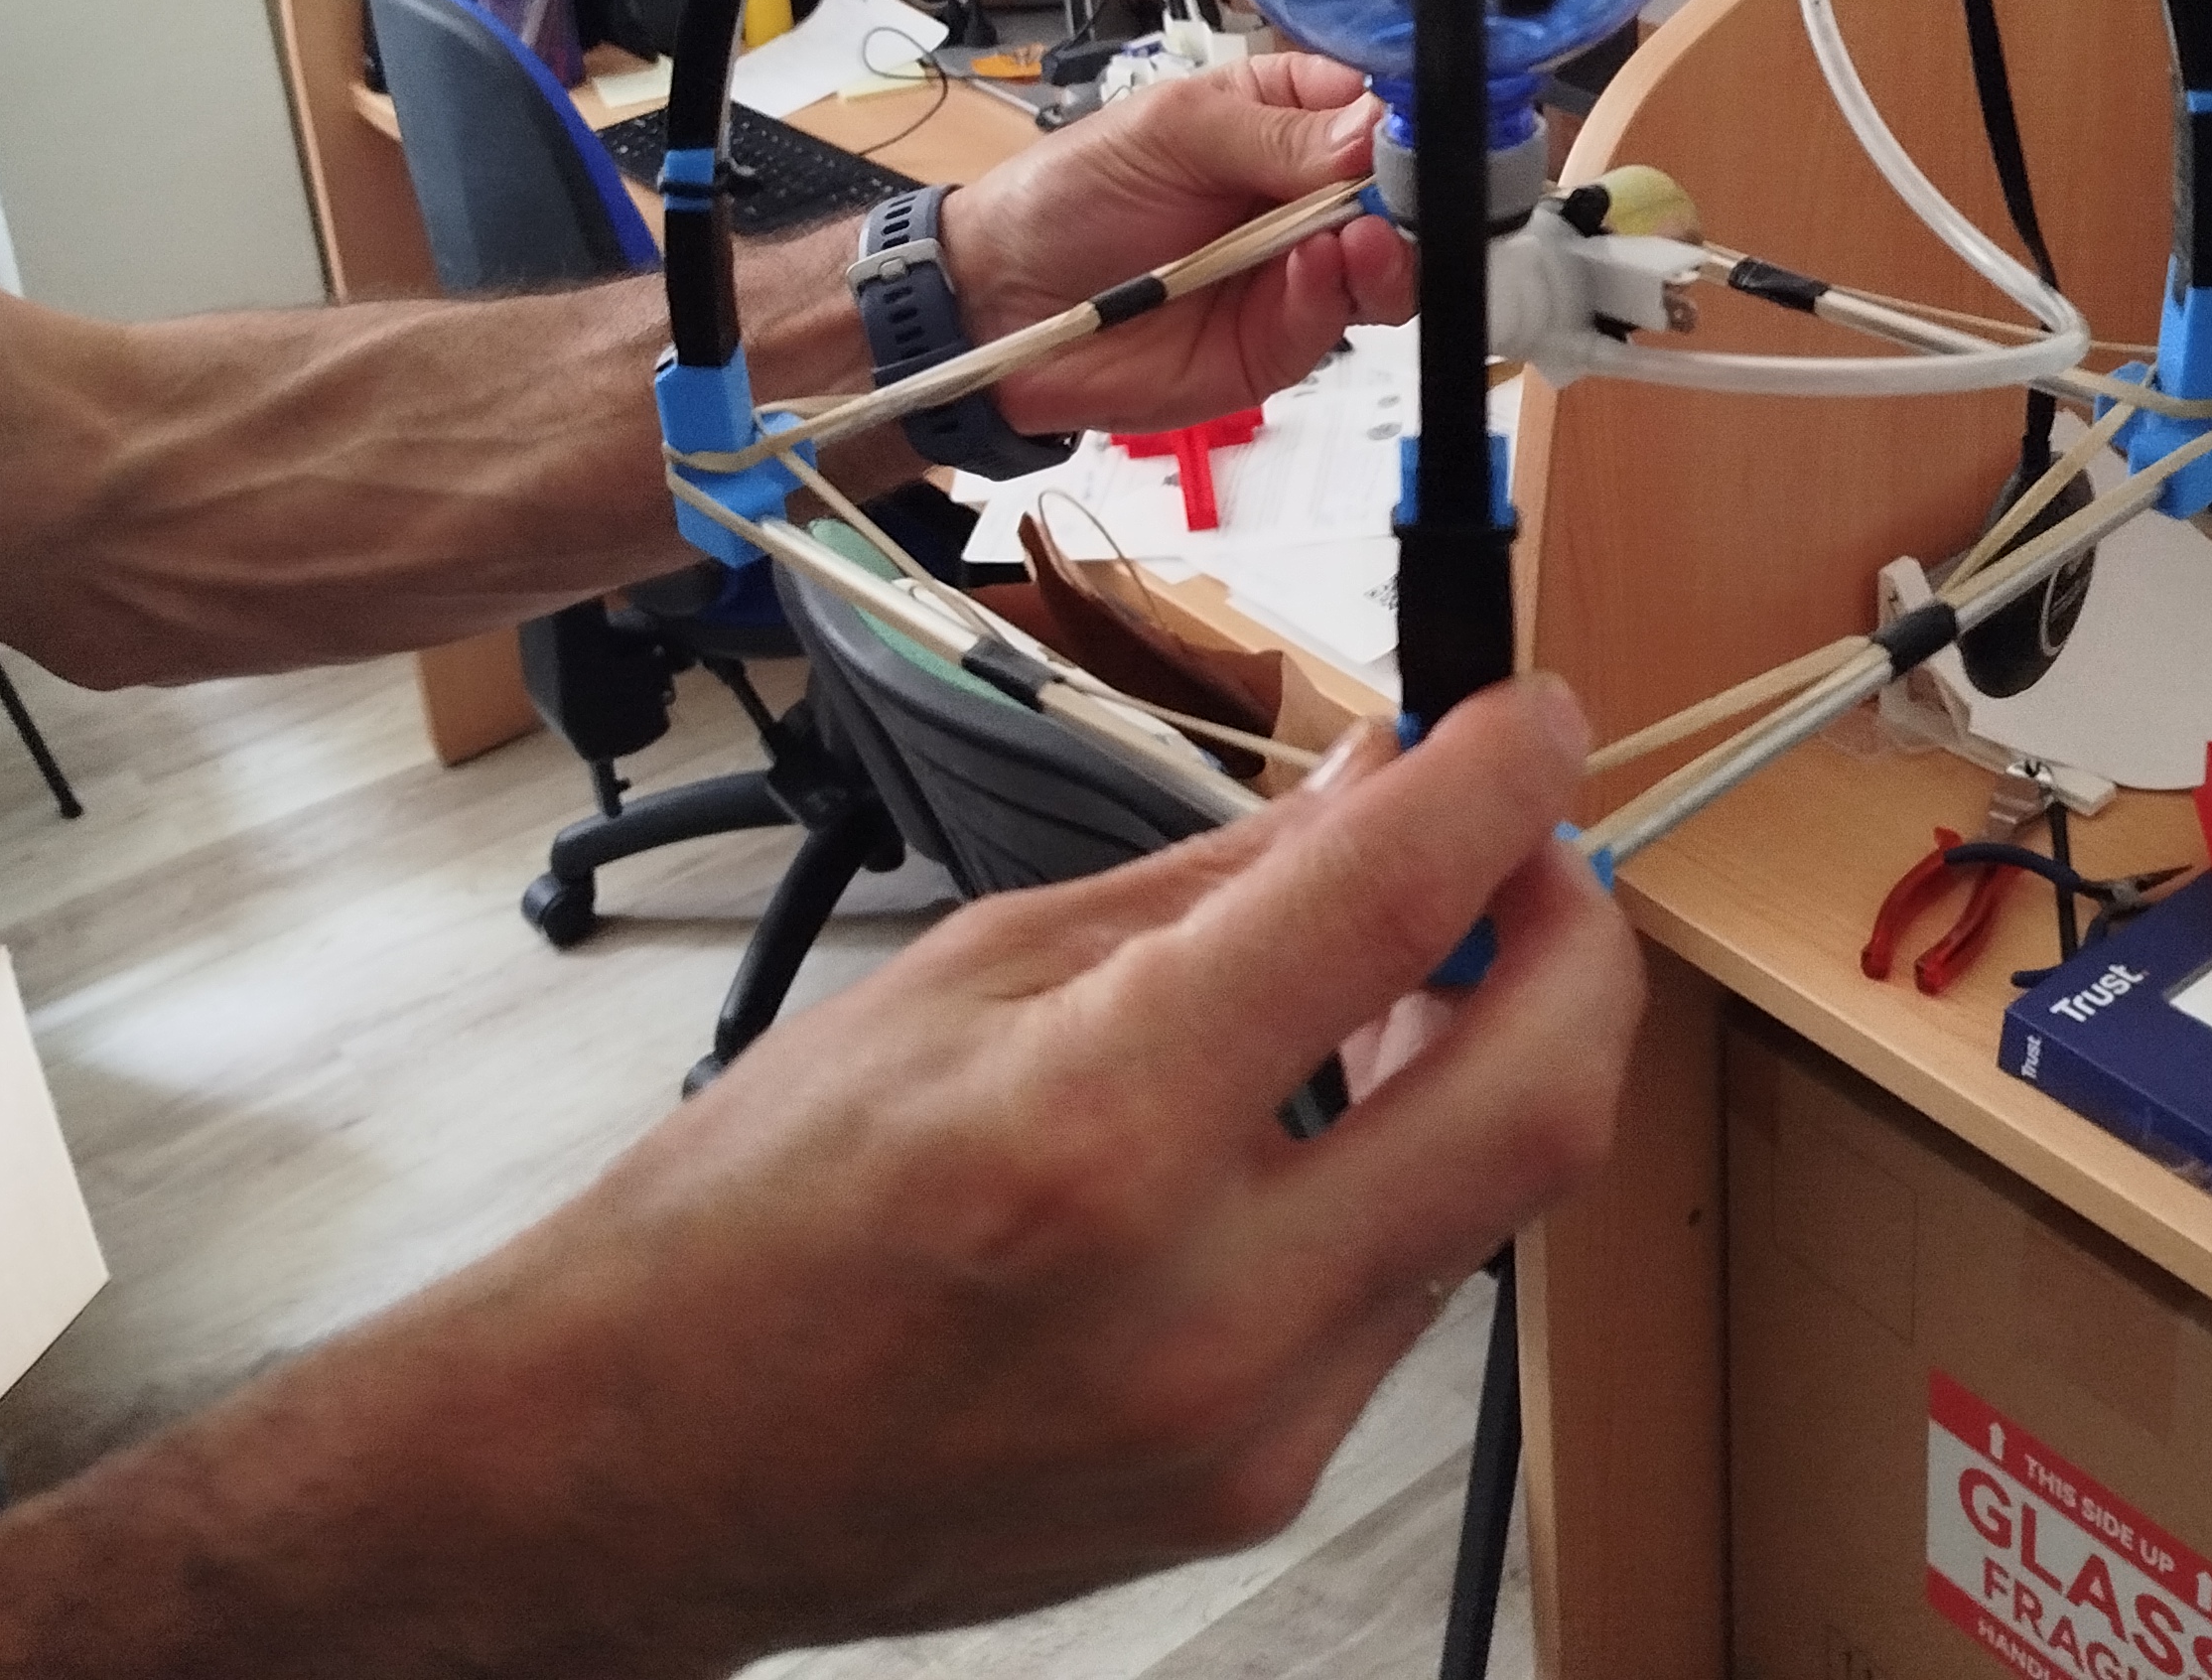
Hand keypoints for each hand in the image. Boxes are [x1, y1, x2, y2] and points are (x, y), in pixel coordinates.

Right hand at [0, 678, 1638, 1678]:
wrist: (629, 1469)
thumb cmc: (747, 1215)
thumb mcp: (964, 976)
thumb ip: (1208, 888)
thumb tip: (1379, 788)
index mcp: (1093, 1131)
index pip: (1387, 913)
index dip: (1502, 788)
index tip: (1539, 722)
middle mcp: (1199, 1301)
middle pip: (1541, 1102)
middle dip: (1581, 945)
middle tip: (1535, 856)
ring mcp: (1243, 1424)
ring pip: (1487, 1203)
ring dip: (1491, 1058)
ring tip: (1407, 969)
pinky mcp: (1252, 1490)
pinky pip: (1400, 1299)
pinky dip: (1399, 1177)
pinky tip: (1319, 1117)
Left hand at [935, 53, 1412, 435]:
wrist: (1002, 300)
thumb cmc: (1072, 194)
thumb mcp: (1169, 131)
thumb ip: (1273, 131)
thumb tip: (1375, 131)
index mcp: (1281, 120)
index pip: (1374, 111)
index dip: (1406, 121)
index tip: (1422, 128)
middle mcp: (1301, 197)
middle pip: (1398, 197)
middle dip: (1410, 196)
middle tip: (1400, 194)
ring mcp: (1295, 274)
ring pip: (1385, 268)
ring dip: (1387, 253)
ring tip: (1361, 239)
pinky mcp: (1277, 342)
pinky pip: (1328, 322)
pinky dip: (1331, 296)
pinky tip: (1314, 271)